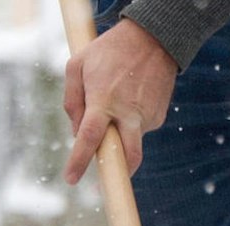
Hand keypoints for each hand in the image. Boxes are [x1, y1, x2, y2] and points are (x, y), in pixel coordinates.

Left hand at [63, 19, 176, 184]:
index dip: (79, 161)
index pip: (90, 138)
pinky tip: (129, 98)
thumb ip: (71, 102)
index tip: (70, 179)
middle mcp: (128, 113)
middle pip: (127, 158)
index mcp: (104, 100)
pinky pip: (138, 129)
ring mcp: (147, 117)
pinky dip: (129, 123)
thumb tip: (76, 134)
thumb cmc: (108, 51)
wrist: (154, 37)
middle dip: (118, 175)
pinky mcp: (158, 117)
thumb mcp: (77, 65)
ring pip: (128, 141)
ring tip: (116, 100)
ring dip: (117, 134)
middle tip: (107, 183)